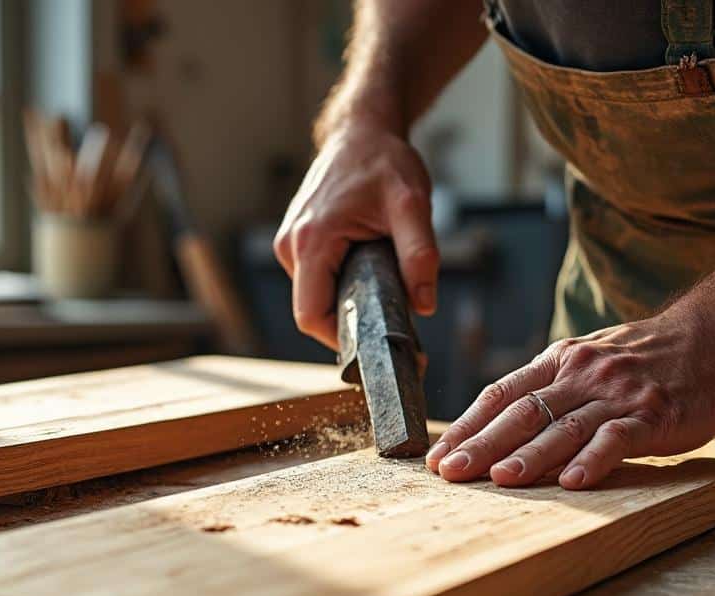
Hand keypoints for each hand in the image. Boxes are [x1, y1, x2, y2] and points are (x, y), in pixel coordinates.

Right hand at [274, 121, 440, 348]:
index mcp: (311, 241)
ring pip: (315, 297)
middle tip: (398, 326)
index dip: (342, 341)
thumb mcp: (412, 205)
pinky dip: (342, 286)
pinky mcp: (297, 242)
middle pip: (313, 312)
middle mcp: (291, 246)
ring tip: (386, 288)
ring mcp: (290, 244)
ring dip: (348, 303)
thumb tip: (424, 305)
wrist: (362, 131)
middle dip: (352, 325)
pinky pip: (316, 281)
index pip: (312, 316)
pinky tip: (370, 272)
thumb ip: (420, 255)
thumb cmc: (383, 161)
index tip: (379, 346)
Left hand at [426, 309, 714, 488]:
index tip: (435, 457)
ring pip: (564, 426)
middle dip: (482, 444)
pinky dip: (593, 460)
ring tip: (500, 479)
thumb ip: (547, 388)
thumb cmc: (643, 358)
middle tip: (450, 472)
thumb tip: (495, 426)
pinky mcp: (653, 415)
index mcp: (558, 362)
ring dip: (530, 454)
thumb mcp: (587, 361)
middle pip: (522, 412)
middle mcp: (582, 375)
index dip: (466, 426)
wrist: (713, 337)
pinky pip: (617, 438)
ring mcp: (617, 395)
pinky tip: (573, 482)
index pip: (500, 394)